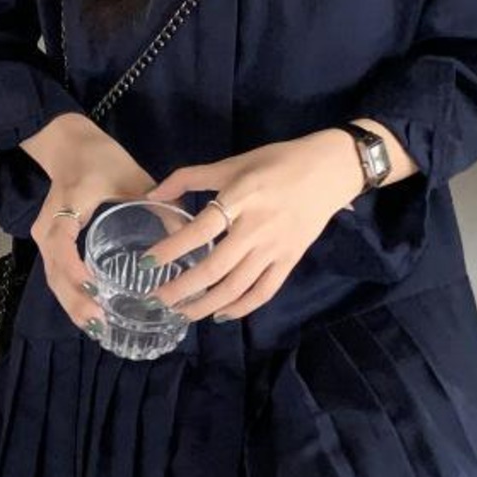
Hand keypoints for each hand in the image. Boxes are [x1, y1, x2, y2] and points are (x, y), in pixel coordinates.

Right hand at [27, 117, 153, 334]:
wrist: (66, 142)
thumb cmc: (99, 157)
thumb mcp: (131, 176)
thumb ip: (159, 202)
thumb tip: (191, 235)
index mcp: (66, 207)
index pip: (62, 245)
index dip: (75, 272)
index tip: (95, 292)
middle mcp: (49, 226)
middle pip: (54, 272)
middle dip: (75, 302)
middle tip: (101, 323)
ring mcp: (45, 236)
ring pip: (53, 279)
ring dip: (72, 305)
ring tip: (98, 327)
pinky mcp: (50, 243)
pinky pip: (56, 274)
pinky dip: (70, 296)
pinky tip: (90, 312)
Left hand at [143, 132, 363, 319]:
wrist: (328, 170)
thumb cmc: (276, 162)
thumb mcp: (232, 163)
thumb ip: (190, 177)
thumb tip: (152, 194)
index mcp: (241, 197)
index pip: (201, 229)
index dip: (173, 247)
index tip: (148, 261)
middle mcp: (257, 227)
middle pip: (216, 267)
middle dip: (183, 288)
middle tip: (158, 300)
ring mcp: (276, 248)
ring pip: (237, 287)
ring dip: (206, 305)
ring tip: (182, 313)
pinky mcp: (290, 261)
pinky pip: (263, 292)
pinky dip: (241, 308)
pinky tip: (221, 314)